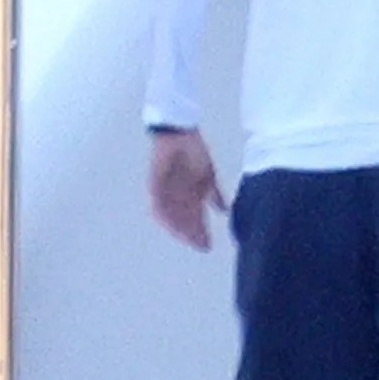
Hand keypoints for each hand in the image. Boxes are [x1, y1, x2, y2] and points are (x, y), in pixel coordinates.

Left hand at [149, 129, 226, 250]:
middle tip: (200, 245)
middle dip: (191, 234)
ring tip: (187, 237)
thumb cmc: (193, 151)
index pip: (194, 219)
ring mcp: (164, 191)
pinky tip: (170, 223)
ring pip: (170, 216)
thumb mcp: (208, 175)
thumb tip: (224, 211)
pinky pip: (156, 202)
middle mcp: (175, 197)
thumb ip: (215, 194)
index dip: (200, 233)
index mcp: (188, 195)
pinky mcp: (153, 183)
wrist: (179, 132)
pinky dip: (163, 213)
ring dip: (178, 228)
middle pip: (182, 221)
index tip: (208, 246)